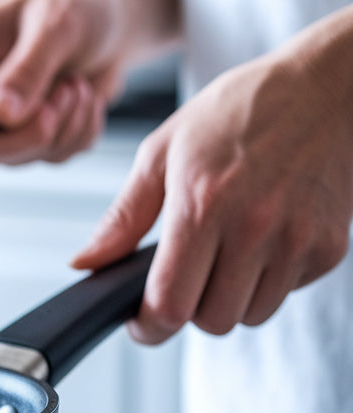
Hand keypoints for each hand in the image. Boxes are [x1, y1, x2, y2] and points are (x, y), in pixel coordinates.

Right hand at [0, 0, 177, 167]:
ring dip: (63, 128)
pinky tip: (83, 98)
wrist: (111, 17)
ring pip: (15, 159)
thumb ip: (25, 71)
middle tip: (63, 96)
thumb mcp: (53, 27)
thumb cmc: (74, 3)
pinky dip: (79, 133)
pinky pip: (51, 158)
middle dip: (27, 135)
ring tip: (76, 85)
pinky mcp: (28, 136)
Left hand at [71, 54, 352, 343]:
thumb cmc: (240, 110)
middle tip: (183, 275)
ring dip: (230, 298)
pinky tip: (261, 239)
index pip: (170, 304)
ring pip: (251, 315)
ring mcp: (298, 240)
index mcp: (203, 204)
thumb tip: (85, 262)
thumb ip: (123, 216)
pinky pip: (287, 293)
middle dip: (189, 308)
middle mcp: (254, 227)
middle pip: (211, 320)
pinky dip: (268, 281)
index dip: (148, 326)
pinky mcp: (331, 247)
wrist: (326, 86)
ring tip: (223, 253)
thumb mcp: (163, 151)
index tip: (139, 321)